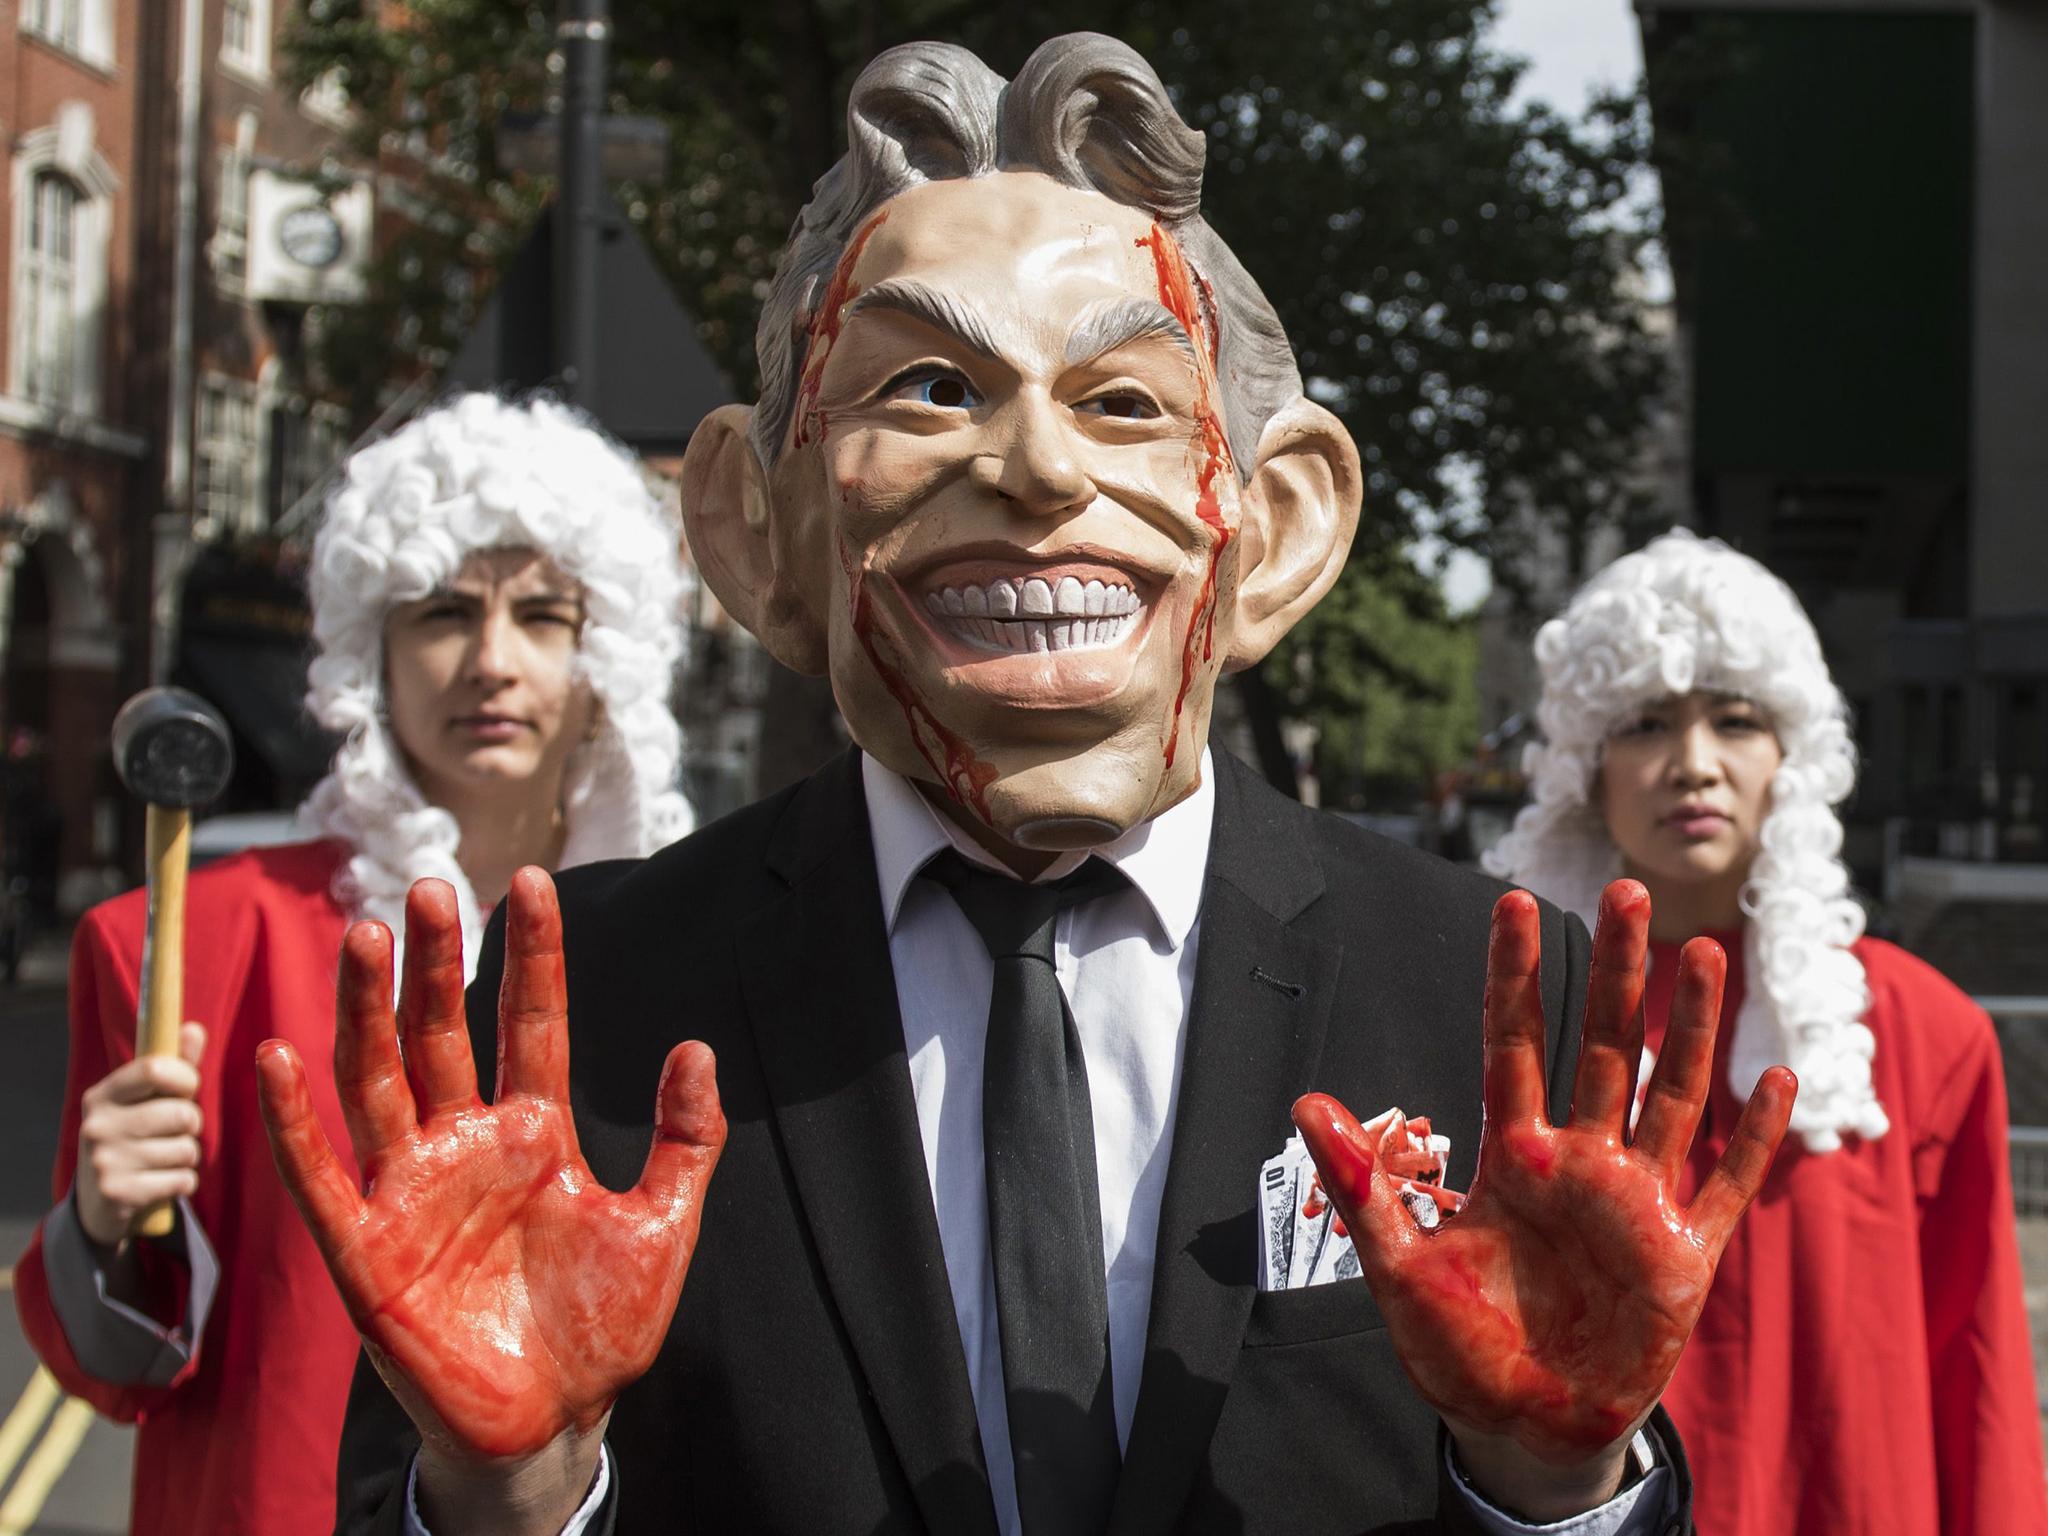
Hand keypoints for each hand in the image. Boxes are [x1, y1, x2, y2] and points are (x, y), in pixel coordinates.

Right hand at [76, 1021, 205, 1248]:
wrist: (99, 1202)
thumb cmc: (134, 1136)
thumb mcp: (147, 1099)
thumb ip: (175, 1065)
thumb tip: (193, 1029)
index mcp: (103, 1095)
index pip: (156, 1069)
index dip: (185, 1079)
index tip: (185, 1090)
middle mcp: (98, 1125)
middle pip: (182, 1114)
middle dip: (190, 1125)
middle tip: (171, 1134)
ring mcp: (105, 1161)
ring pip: (187, 1149)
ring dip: (187, 1157)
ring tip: (163, 1159)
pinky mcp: (118, 1194)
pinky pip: (184, 1180)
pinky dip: (183, 1183)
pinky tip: (160, 1183)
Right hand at [256, 870, 724, 1502]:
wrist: (555, 1422)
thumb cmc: (602, 1327)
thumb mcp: (663, 1225)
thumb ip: (686, 1139)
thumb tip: (695, 1046)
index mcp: (535, 1130)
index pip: (530, 1020)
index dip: (531, 953)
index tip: (533, 880)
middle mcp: (465, 1144)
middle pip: (439, 1032)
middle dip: (433, 960)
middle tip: (430, 885)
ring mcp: (410, 1191)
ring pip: (376, 1079)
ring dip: (365, 1010)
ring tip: (365, 935)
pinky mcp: (364, 1250)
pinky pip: (319, 1175)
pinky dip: (291, 1122)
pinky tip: (273, 1056)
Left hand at [1293, 881, 1794, 1518]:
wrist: (1521, 1427)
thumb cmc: (1458, 1347)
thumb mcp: (1398, 1266)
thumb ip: (1364, 1182)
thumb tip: (1305, 1101)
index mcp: (1514, 1155)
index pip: (1513, 1043)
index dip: (1514, 976)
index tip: (1514, 901)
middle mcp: (1580, 1163)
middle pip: (1604, 1047)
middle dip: (1617, 972)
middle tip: (1629, 888)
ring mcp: (1636, 1205)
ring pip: (1673, 1096)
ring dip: (1693, 1029)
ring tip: (1708, 954)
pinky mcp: (1682, 1259)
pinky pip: (1724, 1187)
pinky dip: (1754, 1140)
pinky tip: (1779, 1080)